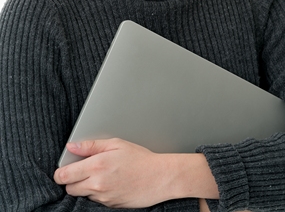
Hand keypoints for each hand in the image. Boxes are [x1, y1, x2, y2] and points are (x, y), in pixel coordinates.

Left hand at [54, 138, 177, 207]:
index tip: (63, 169)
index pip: (64, 175)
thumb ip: (91, 145)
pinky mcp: (109, 206)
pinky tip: (107, 183)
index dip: (60, 172)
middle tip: (82, 170)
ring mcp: (103, 197)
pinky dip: (96, 193)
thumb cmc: (140, 158)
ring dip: (84, 187)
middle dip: (71, 180)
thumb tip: (71, 146)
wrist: (159, 177)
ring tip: (98, 175)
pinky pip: (94, 200)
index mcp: (96, 166)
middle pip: (69, 188)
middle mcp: (97, 184)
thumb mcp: (116, 144)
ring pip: (81, 195)